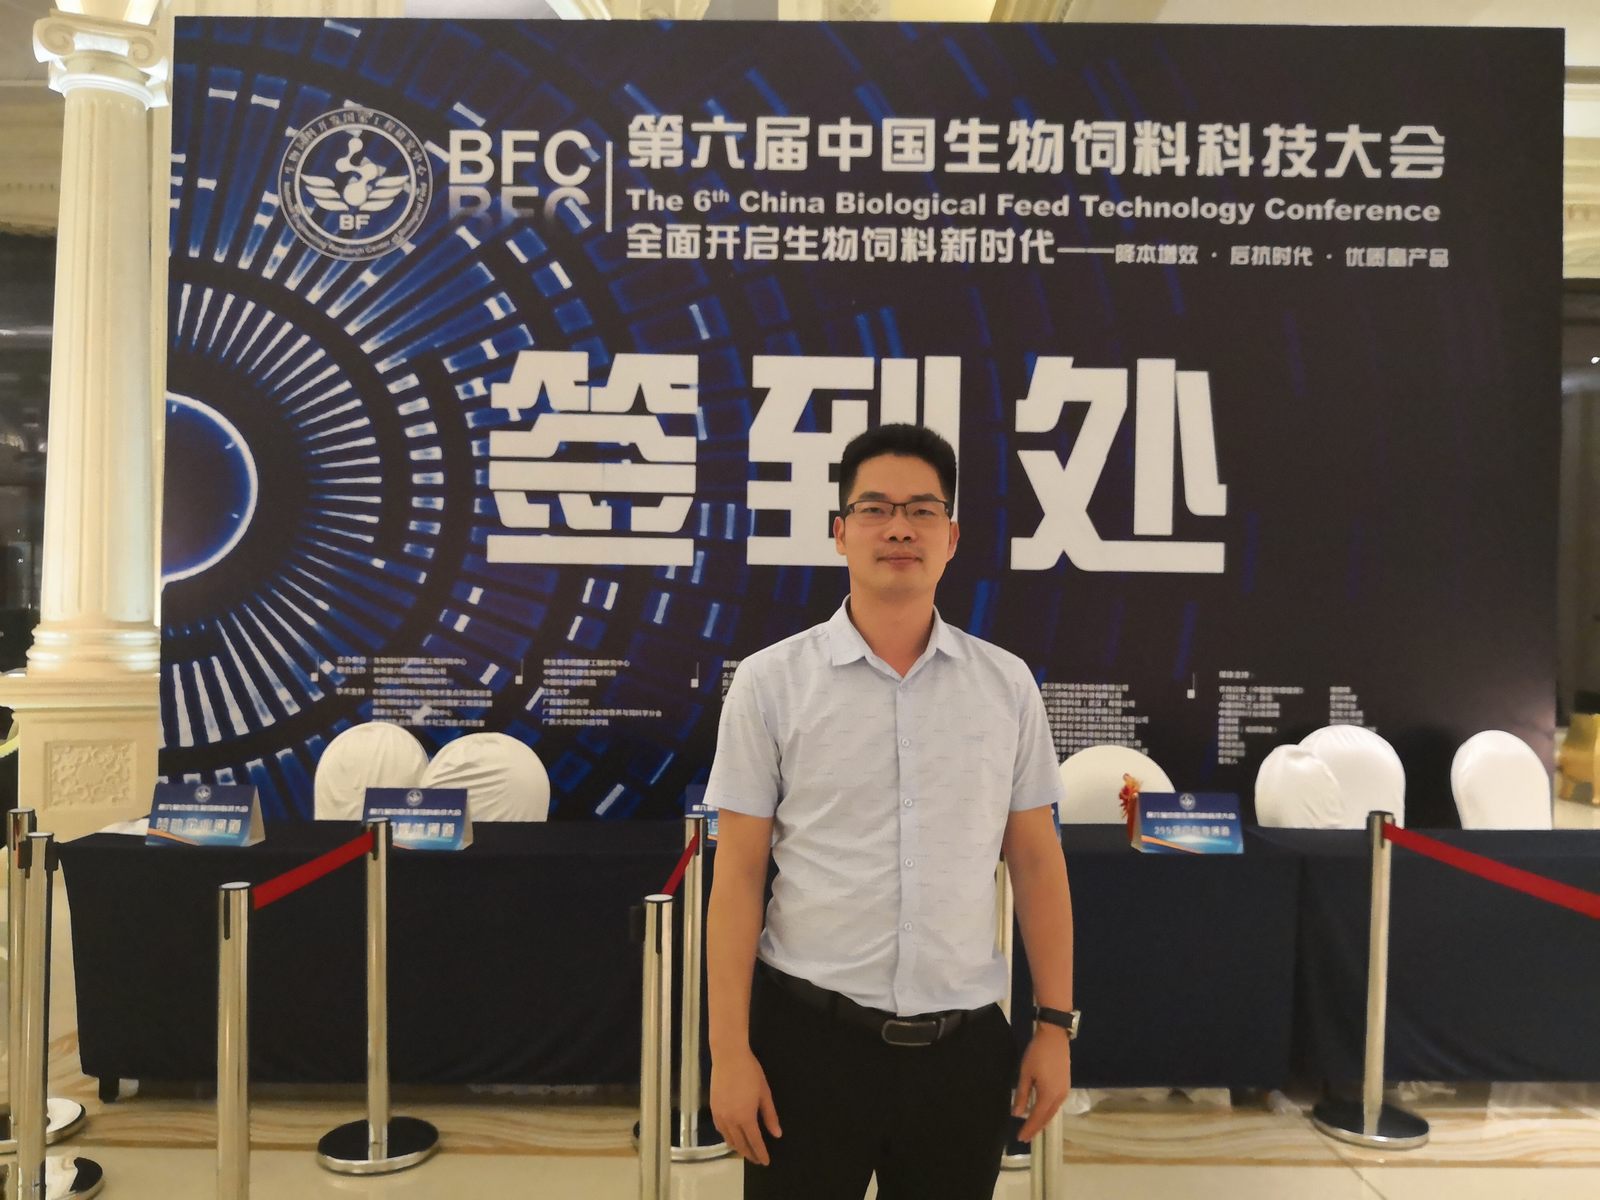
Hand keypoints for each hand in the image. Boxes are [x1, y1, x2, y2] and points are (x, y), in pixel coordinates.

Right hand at [710, 1047, 781, 1164]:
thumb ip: (770, 1116)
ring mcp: (720, 1115)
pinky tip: (731, 1137)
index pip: (754, 1142)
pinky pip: (720, 1130)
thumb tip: (776, 1134)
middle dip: (749, 1154)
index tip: (766, 1162)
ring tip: (746, 1151)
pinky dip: (727, 1137)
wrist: (728, 1057)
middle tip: (757, 1160)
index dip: (761, 1153)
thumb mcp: (765, 1094)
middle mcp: (731, 1120)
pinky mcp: (713, 1109)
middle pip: (740, 1144)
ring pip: (728, 1139)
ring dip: (737, 1147)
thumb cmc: (750, 1073)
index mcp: (746, 1117)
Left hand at [1013, 1026, 1071, 1141]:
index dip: (1028, 1128)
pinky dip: (1048, 1112)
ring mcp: (1064, 1091)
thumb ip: (1022, 1095)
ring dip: (1042, 1120)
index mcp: (1049, 1095)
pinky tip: (1041, 1112)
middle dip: (1036, 1128)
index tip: (1020, 1138)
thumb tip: (1017, 1113)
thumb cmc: (1037, 1053)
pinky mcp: (1066, 1085)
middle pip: (1047, 1117)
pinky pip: (1056, 1104)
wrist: (1054, 1036)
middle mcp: (1059, 1097)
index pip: (1037, 1117)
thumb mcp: (1025, 1073)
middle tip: (1025, 1137)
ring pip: (1052, 1112)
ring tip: (1032, 1127)